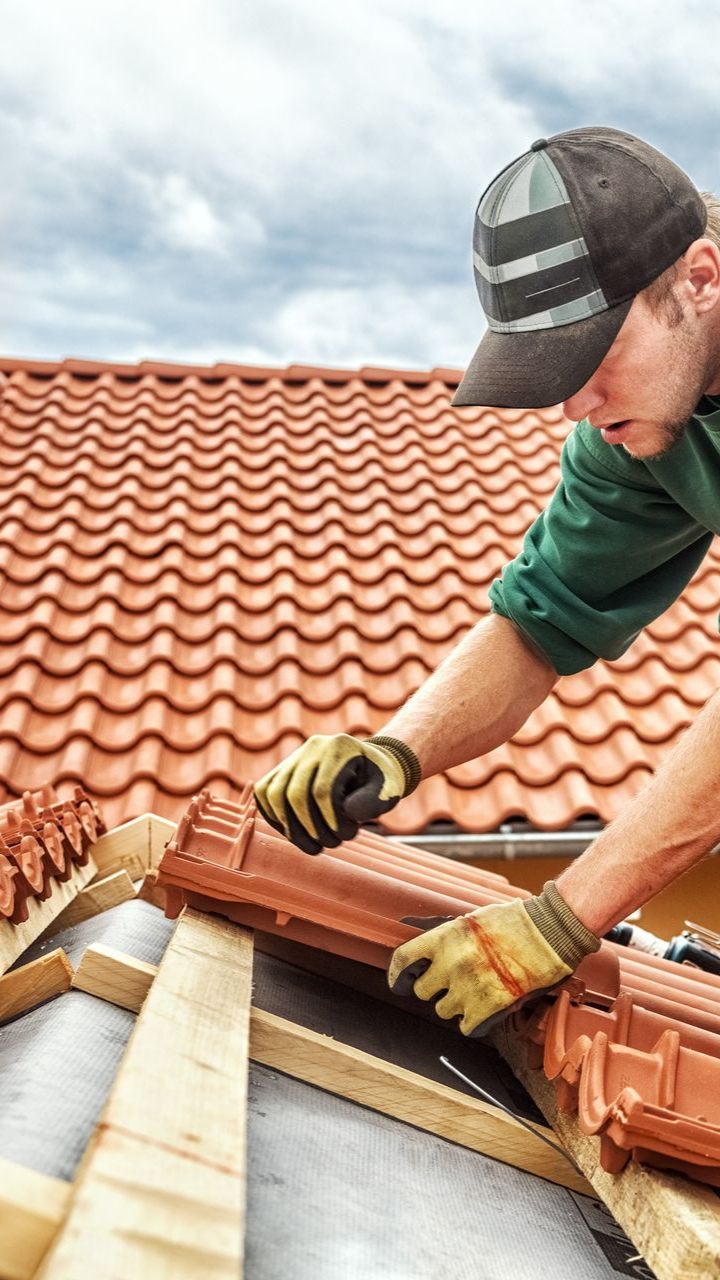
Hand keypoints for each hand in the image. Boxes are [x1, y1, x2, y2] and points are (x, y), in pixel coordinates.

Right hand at [253, 733, 420, 853]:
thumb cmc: (381, 780)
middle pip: (294, 793)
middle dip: (310, 827)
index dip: (330, 820)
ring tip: (314, 846)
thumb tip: (347, 811)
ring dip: (290, 828)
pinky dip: (275, 818)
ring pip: (274, 794)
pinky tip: (296, 835)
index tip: (345, 835)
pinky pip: (265, 794)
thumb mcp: (389, 789)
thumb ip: (373, 802)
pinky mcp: (282, 770)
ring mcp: (294, 757)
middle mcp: (312, 747)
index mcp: (339, 747)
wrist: (369, 766)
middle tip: (332, 843)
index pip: (323, 790)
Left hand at [388, 884, 600, 1036]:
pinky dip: (474, 1022)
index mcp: (444, 937)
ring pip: (444, 1010)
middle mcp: (451, 962)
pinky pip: (466, 1027)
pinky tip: (485, 1008)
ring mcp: (468, 986)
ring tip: (477, 991)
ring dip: (457, 1005)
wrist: (549, 932)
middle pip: (422, 991)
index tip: (400, 983)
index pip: (402, 960)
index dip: (397, 975)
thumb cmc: (513, 922)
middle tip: (453, 983)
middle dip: (435, 989)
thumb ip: (445, 937)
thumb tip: (422, 947)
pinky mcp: (488, 1007)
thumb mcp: (471, 920)